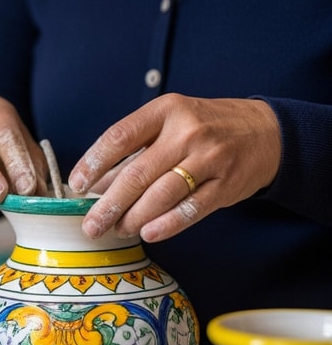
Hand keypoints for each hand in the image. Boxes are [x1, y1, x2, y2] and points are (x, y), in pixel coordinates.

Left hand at [71, 95, 281, 242]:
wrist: (267, 131)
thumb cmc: (205, 127)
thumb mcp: (168, 124)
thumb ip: (134, 150)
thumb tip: (96, 184)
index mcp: (165, 111)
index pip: (119, 137)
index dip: (94, 163)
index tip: (76, 185)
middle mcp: (186, 132)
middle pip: (137, 173)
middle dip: (109, 203)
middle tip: (91, 224)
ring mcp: (209, 158)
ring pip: (162, 194)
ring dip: (134, 217)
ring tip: (116, 230)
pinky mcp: (226, 184)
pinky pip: (192, 208)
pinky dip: (167, 224)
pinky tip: (148, 233)